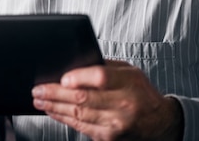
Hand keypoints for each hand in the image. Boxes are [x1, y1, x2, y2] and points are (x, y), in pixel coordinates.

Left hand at [31, 60, 182, 140]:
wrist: (161, 123)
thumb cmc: (140, 92)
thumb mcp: (129, 72)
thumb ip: (105, 67)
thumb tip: (73, 64)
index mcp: (129, 83)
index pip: (101, 77)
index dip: (79, 77)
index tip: (62, 77)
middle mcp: (123, 105)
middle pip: (83, 98)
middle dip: (55, 93)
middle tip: (38, 89)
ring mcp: (116, 124)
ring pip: (78, 114)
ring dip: (54, 107)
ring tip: (39, 100)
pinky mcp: (109, 137)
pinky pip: (81, 127)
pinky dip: (63, 118)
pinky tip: (52, 111)